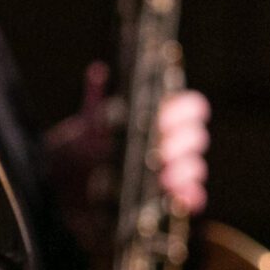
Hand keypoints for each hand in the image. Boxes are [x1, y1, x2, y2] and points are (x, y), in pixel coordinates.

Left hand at [45, 68, 211, 230]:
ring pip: (195, 167)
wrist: (73, 183)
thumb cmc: (88, 143)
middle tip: (163, 148)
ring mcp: (176, 169)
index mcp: (163, 115)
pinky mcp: (173, 196)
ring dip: (184, 171)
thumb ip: (97, 98)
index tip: (163, 118)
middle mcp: (175, 141)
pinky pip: (191, 197)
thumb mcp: (88, 120)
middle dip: (183, 142)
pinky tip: (175, 198)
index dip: (183, 110)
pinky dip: (187, 198)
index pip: (191, 107)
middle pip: (196, 137)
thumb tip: (97, 71)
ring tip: (163, 177)